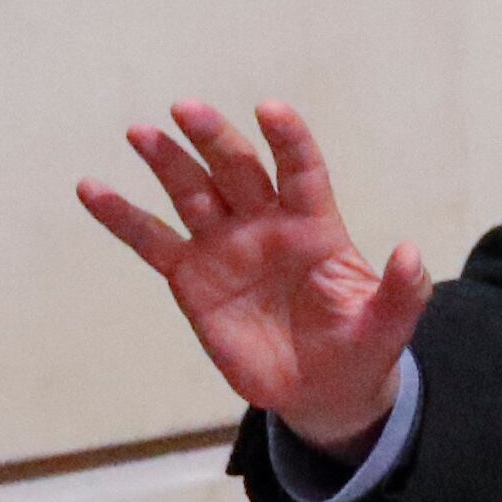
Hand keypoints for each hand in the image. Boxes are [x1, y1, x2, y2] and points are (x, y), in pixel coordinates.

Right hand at [78, 100, 429, 455]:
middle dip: (215, 139)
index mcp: (316, 228)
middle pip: (238, 170)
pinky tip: (91, 188)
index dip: (288, 141)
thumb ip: (403, 291)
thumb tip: (411, 252)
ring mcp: (225, 246)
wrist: (322, 391)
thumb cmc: (360, 348)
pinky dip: (121, 216)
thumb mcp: (388, 326)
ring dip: (167, 162)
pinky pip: (151, 240)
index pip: (302, 171)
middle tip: (188, 110)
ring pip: (192, 193)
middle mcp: (266, 225)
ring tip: (142, 133)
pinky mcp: (191, 277)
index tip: (271, 110)